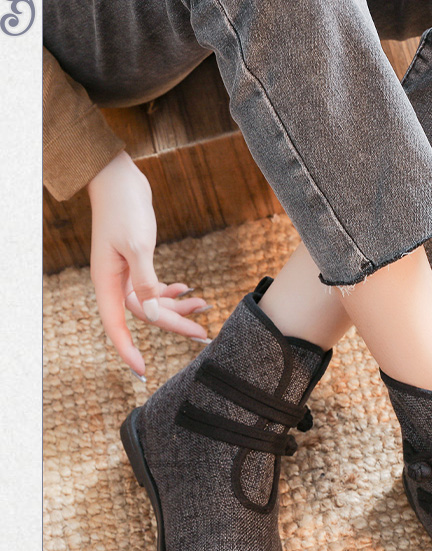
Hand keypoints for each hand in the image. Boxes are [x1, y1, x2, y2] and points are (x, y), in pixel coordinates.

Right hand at [88, 150, 209, 376]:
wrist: (119, 179)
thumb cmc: (124, 209)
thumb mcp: (137, 244)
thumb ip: (145, 279)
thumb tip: (150, 313)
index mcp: (107, 281)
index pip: (116, 325)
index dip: (128, 350)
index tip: (142, 371)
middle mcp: (114, 282)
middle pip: (145, 315)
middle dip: (174, 325)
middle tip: (204, 335)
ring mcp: (125, 273)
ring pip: (152, 303)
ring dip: (178, 306)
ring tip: (204, 307)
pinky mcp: (136, 262)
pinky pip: (153, 288)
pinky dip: (171, 292)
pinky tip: (188, 290)